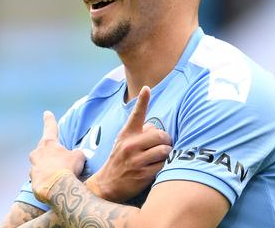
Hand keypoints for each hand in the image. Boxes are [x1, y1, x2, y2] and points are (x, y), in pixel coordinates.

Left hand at [29, 111, 84, 201]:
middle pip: (41, 149)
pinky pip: (40, 178)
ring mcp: (33, 167)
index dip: (49, 119)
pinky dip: (46, 180)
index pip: (50, 127)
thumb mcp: (79, 156)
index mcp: (49, 143)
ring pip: (40, 165)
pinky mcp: (32, 181)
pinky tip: (54, 185)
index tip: (46, 113)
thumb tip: (77, 155)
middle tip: (58, 159)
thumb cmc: (68, 168)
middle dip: (48, 153)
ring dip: (47, 168)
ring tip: (59, 176)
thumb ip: (77, 153)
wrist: (58, 188)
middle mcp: (37, 153)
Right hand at [86, 86, 171, 201]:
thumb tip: (155, 127)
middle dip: (166, 140)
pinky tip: (157, 168)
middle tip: (163, 146)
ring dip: (167, 154)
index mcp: (127, 134)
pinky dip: (164, 166)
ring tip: (161, 157)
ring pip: (165, 150)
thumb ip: (139, 132)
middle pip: (161, 135)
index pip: (136, 114)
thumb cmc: (120, 160)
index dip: (142, 100)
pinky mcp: (143, 174)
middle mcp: (130, 145)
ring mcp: (136, 160)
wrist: (107, 185)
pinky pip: (164, 165)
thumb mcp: (123, 142)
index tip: (146, 89)